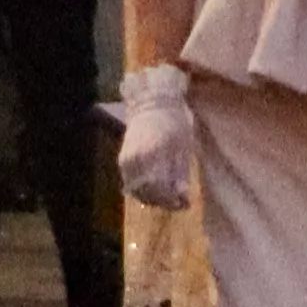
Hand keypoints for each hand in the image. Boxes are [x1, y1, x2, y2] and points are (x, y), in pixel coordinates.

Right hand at [114, 60, 196, 211]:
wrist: (152, 102)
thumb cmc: (173, 121)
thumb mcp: (183, 146)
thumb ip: (180, 173)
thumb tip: (182, 197)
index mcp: (154, 155)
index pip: (161, 190)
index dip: (173, 201)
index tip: (185, 204)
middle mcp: (137, 160)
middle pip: (148, 193)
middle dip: (164, 201)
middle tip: (179, 202)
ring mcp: (127, 161)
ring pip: (137, 191)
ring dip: (153, 198)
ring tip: (168, 196)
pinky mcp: (122, 160)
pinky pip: (131, 183)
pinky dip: (143, 189)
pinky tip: (155, 188)